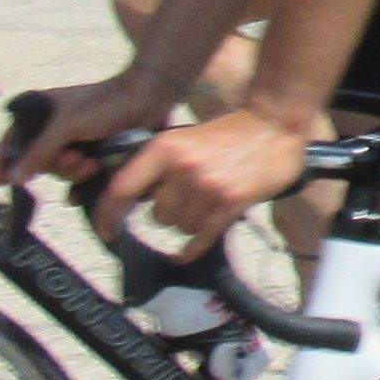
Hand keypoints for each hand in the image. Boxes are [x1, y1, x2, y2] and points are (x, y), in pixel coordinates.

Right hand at [6, 72, 178, 185]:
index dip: (1, 160)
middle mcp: (56, 127)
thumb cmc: (106, 103)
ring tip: (92, 162)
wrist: (150, 99)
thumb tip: (15, 176)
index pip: (12, 138)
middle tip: (75, 158)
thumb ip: (40, 150)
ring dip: (74, 172)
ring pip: (62, 170)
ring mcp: (77, 141)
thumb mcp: (67, 125)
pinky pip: (81, 175)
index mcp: (42, 112)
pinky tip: (92, 178)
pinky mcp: (96, 152)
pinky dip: (84, 181)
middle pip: (39, 161)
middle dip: (55, 166)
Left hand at [98, 110, 311, 261]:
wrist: (274, 125)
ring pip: (180, 227)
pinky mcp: (231, 203)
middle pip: (157, 215)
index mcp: (165, 149)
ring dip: (189, 222)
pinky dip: (192, 249)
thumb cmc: (227, 132)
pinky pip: (201, 237)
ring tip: (208, 203)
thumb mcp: (185, 139)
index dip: (108, 215)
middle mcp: (182, 169)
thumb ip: (159, 166)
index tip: (105, 232)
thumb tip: (135, 199)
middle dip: (168, 213)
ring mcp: (208, 187)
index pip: (123, 189)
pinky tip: (184, 254)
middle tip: (187, 199)